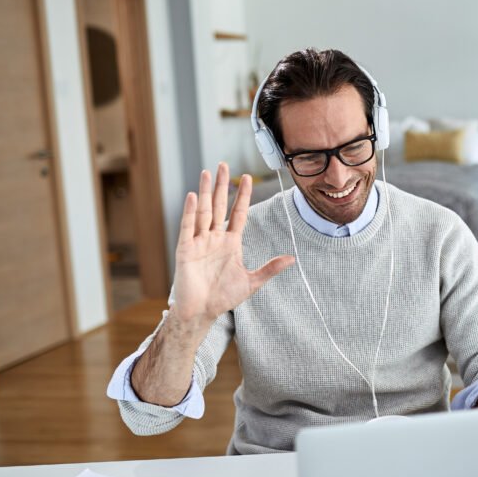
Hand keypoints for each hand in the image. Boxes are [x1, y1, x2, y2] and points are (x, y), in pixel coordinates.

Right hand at [170, 163, 294, 332]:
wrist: (203, 312)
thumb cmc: (224, 297)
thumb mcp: (252, 281)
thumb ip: (270, 268)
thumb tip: (292, 259)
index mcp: (230, 242)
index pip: (238, 213)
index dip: (243, 196)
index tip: (248, 178)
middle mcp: (214, 237)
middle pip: (219, 206)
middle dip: (222, 185)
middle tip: (224, 164)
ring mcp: (199, 241)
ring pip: (203, 211)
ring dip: (205, 192)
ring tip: (207, 172)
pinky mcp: (185, 249)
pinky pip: (187, 227)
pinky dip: (189, 211)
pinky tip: (192, 196)